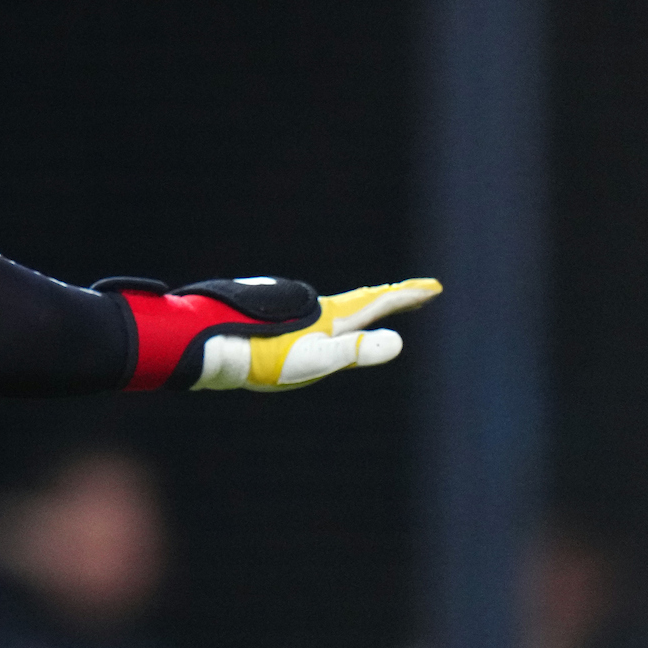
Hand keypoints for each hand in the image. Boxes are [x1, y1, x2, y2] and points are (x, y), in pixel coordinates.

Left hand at [201, 278, 442, 391]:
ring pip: (337, 308)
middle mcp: (314, 311)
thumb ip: (355, 351)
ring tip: (377, 307)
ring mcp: (294, 315)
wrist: (213, 345)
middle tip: (417, 295)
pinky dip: (336, 318)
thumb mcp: (315, 360)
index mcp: (330, 318)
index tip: (433, 287)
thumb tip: (399, 341)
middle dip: (391, 300)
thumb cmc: (263, 358)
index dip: (407, 297)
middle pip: (360, 302)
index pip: (377, 303)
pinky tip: (321, 327)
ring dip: (363, 307)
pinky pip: (317, 317)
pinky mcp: (276, 324)